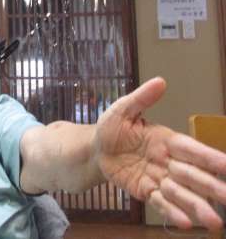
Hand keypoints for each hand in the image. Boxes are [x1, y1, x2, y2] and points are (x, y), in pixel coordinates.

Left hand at [94, 77, 225, 230]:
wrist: (93, 148)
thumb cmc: (111, 127)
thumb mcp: (123, 109)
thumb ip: (142, 98)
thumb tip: (160, 81)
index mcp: (166, 139)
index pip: (192, 149)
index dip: (210, 157)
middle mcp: (167, 161)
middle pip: (193, 175)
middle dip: (212, 187)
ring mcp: (157, 178)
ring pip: (181, 193)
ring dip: (197, 207)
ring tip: (213, 222)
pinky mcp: (144, 190)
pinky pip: (160, 203)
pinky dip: (172, 212)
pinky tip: (186, 224)